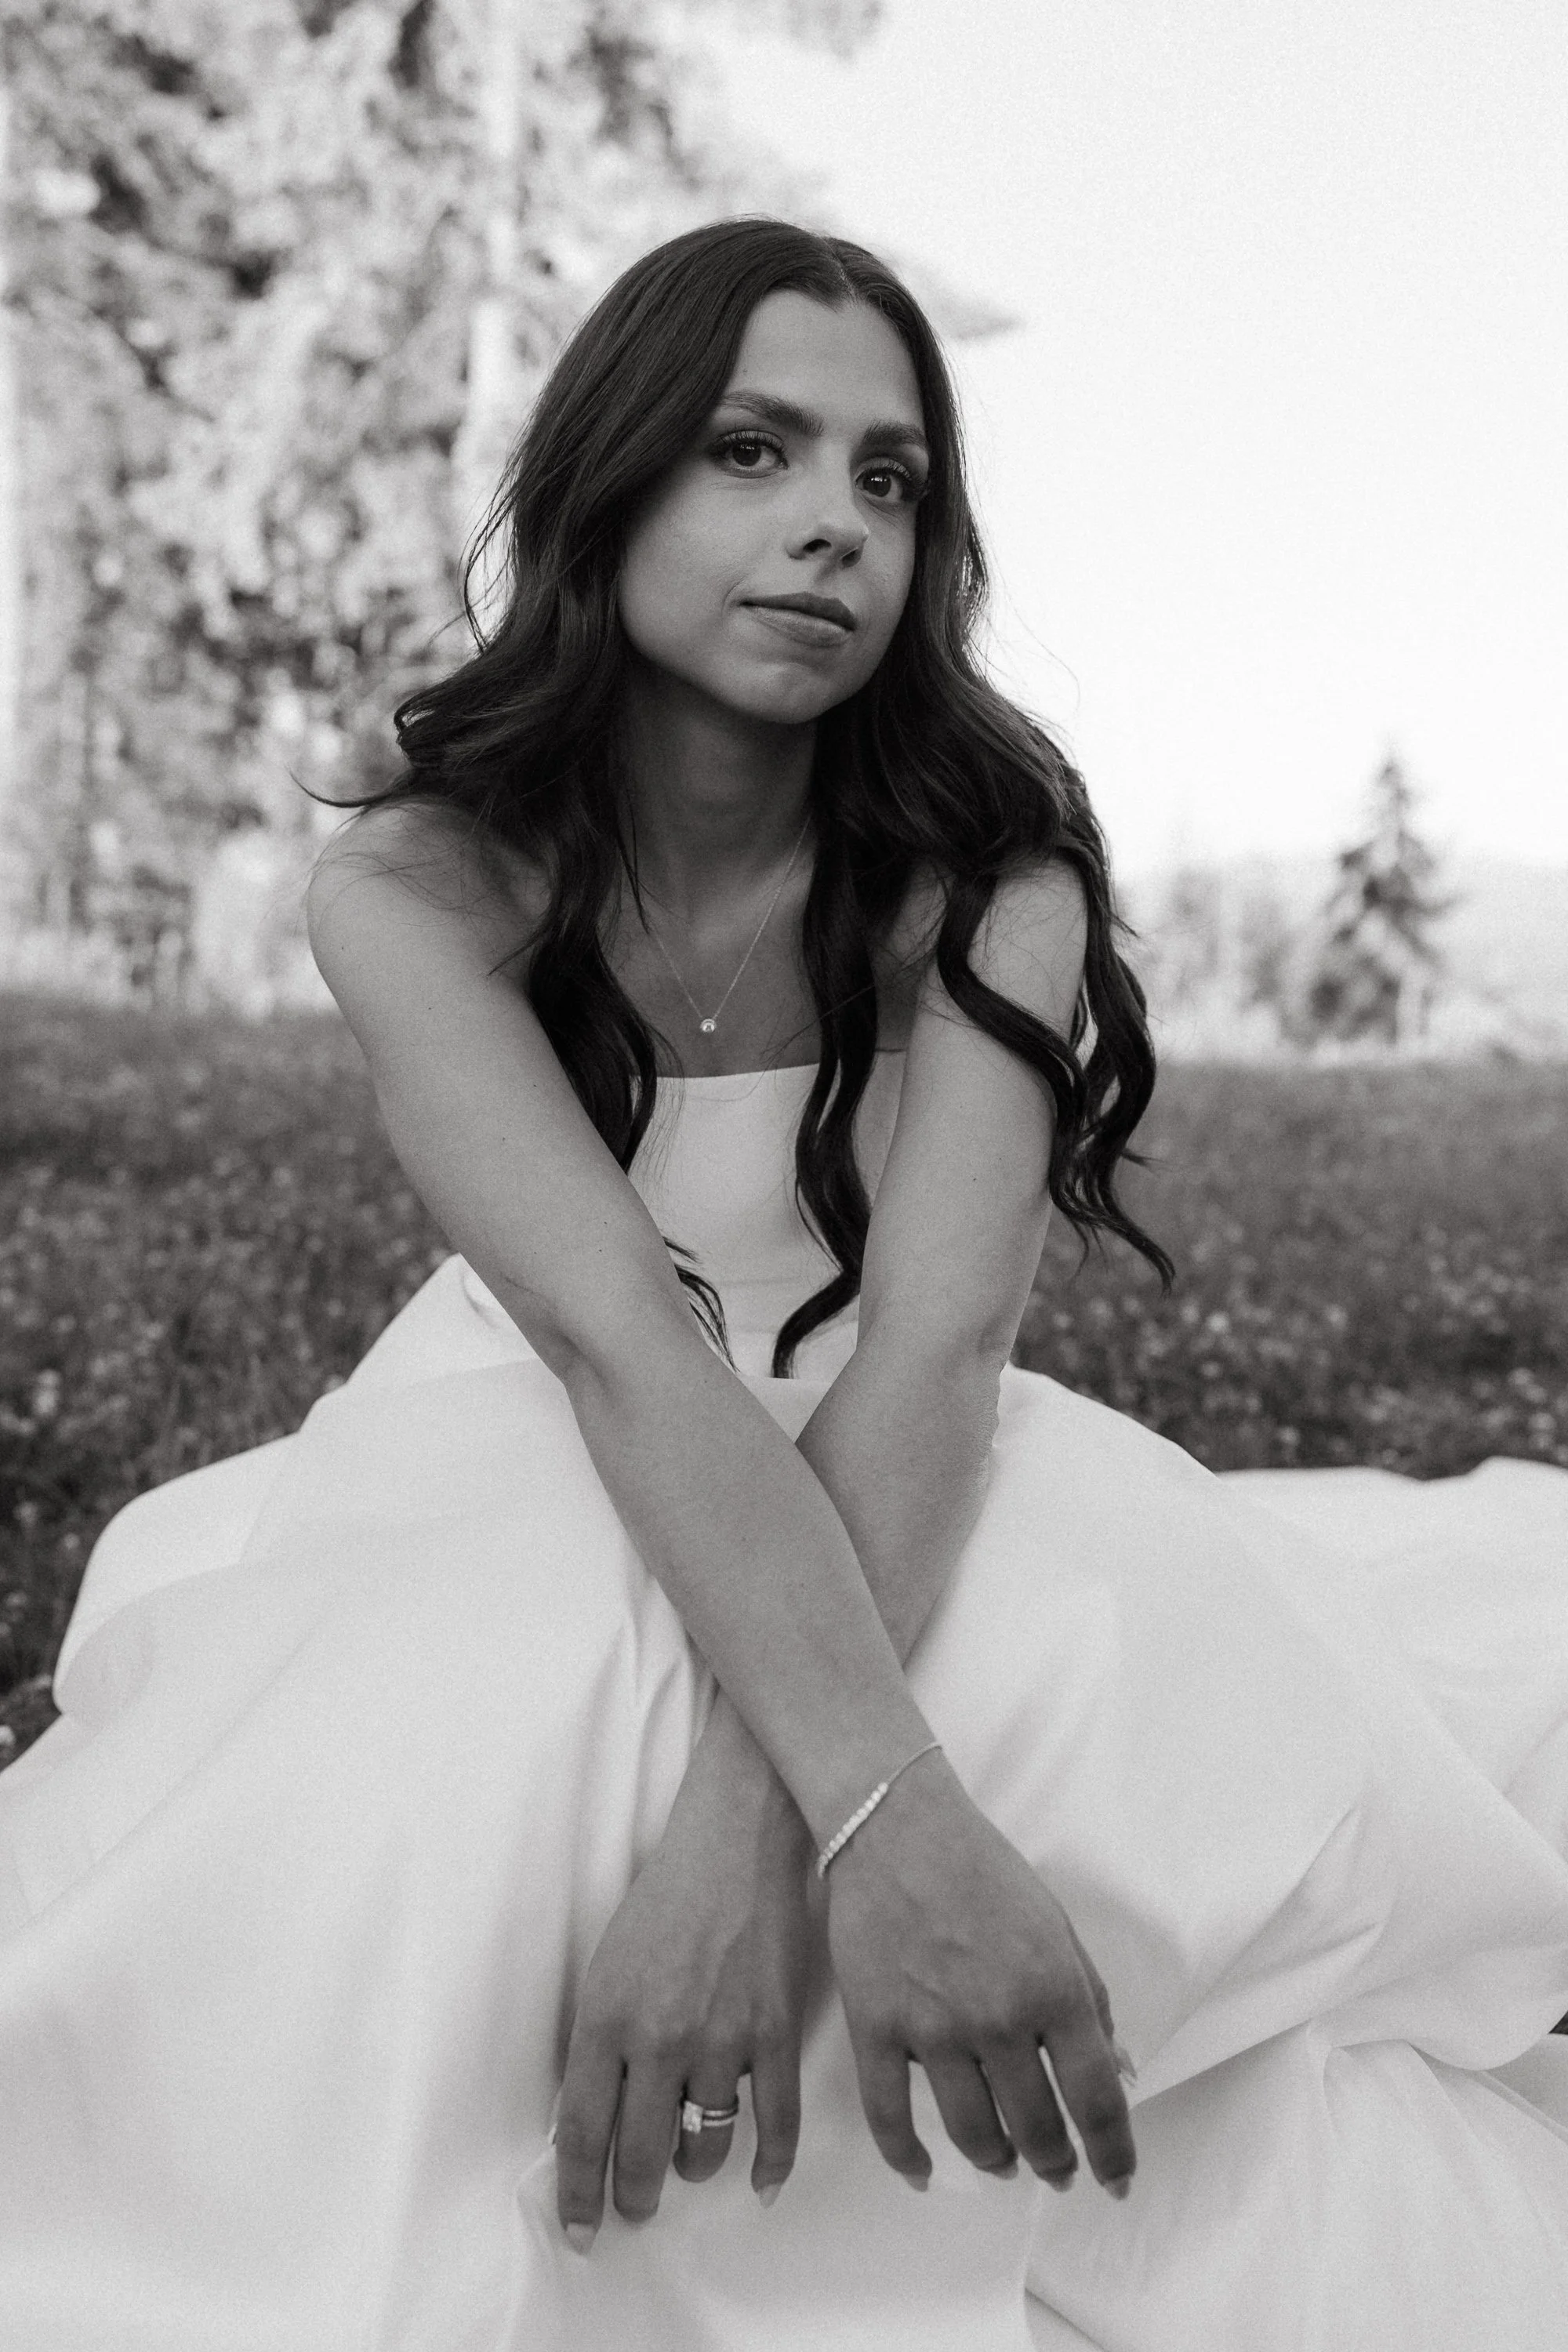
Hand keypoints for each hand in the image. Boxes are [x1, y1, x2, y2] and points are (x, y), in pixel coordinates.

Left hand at [554, 1709, 816, 2248]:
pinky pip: (775, 2126)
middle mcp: (658, 2039)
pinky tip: (761, 2185)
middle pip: (642, 2155)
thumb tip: (597, 2120)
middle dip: (635, 2196)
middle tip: (634, 2208)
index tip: (581, 2228)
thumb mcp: (607, 1965)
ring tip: (687, 2167)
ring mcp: (721, 2040)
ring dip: (694, 2169)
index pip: (582, 2133)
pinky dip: (769, 2165)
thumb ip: (601, 2043)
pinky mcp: (773, 2033)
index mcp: (605, 2019)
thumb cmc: (665, 1898)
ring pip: (706, 2148)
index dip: (579, 2192)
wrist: (735, 1843)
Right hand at [825, 1748, 1136, 2197]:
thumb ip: (1091, 2000)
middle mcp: (998, 2018)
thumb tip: (1118, 2070)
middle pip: (1038, 2128)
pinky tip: (923, 2172)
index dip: (1114, 2153)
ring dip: (997, 2161)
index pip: (1097, 2100)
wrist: (897, 1824)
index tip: (1116, 2180)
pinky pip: (889, 2117)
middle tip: (1058, 2170)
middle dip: (1056, 2162)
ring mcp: (933, 2028)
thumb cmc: (983, 1868)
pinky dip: (907, 2158)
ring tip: (1006, 2163)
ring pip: (973, 2134)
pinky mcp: (876, 2027)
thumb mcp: (1057, 1925)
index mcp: (1054, 1990)